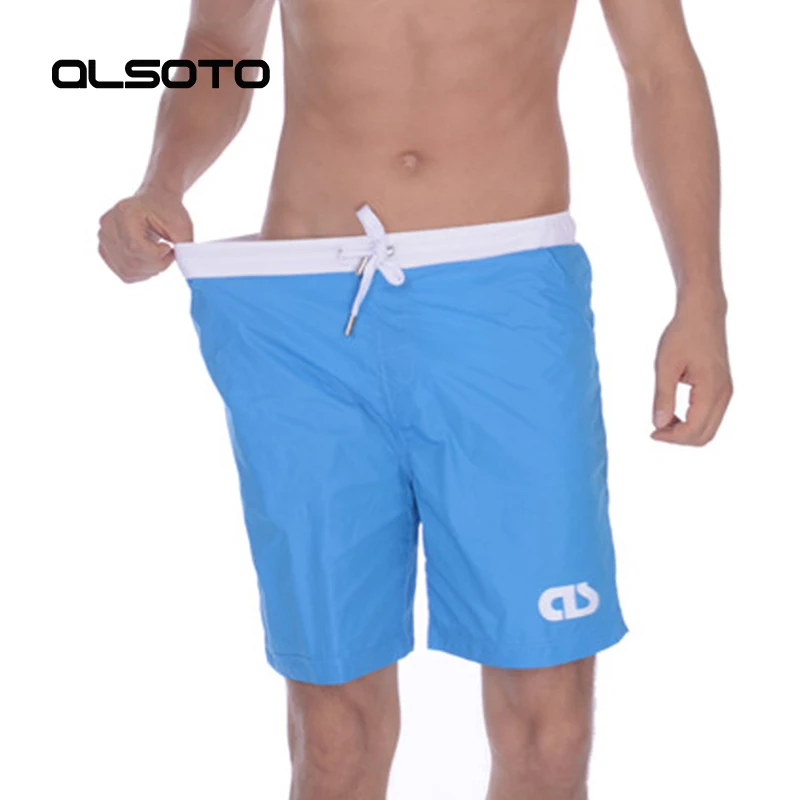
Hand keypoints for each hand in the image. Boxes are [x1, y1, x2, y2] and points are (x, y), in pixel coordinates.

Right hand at [97, 188, 192, 282]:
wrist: (155, 200)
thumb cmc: (168, 210)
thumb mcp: (182, 225)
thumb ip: (184, 247)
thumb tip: (187, 268)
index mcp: (124, 212)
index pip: (135, 247)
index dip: (156, 256)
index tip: (169, 248)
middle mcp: (108, 223)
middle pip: (131, 261)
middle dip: (156, 266)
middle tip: (168, 256)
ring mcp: (103, 236)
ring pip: (127, 270)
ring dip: (149, 271)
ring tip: (160, 257)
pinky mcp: (105, 247)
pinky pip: (123, 272)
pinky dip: (140, 273)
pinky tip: (150, 262)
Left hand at [652, 291, 732, 445]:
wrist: (702, 313)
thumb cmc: (682, 335)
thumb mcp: (665, 365)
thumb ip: (663, 397)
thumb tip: (658, 424)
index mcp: (711, 390)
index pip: (694, 430)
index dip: (671, 437)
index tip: (652, 431)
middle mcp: (724, 395)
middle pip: (705, 436)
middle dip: (679, 438)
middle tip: (656, 429)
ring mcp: (726, 392)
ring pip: (709, 428)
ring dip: (685, 431)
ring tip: (663, 420)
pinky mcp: (722, 388)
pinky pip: (710, 416)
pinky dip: (692, 422)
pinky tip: (674, 413)